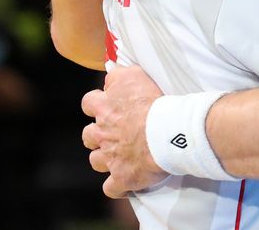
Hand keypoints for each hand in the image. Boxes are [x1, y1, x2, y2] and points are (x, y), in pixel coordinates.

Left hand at [80, 66, 166, 197]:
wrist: (169, 132)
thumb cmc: (155, 102)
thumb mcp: (135, 76)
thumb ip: (119, 75)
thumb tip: (111, 71)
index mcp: (105, 108)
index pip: (89, 103)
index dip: (97, 104)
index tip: (110, 105)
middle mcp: (102, 133)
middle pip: (88, 136)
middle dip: (98, 135)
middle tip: (117, 133)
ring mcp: (110, 158)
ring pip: (96, 161)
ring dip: (106, 159)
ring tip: (123, 156)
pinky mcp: (122, 178)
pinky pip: (112, 188)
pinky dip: (118, 185)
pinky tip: (128, 181)